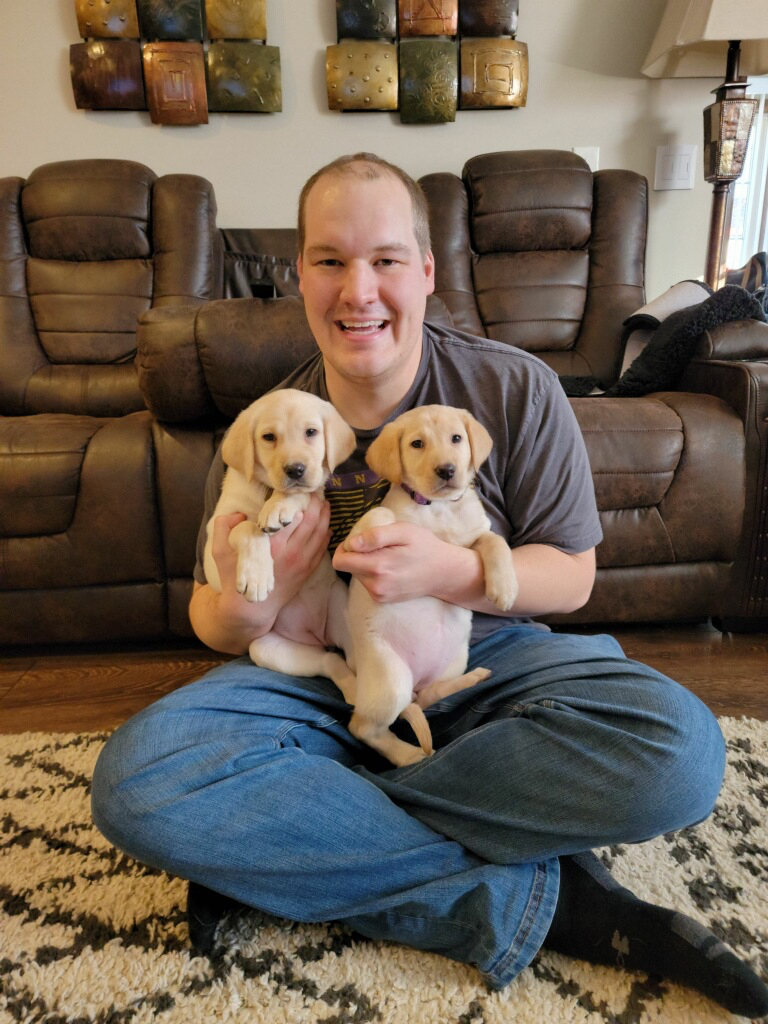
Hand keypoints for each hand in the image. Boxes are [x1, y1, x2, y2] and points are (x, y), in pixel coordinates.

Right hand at [209, 495, 331, 625]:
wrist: (250, 609)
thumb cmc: (234, 578)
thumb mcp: (220, 551)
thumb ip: (223, 527)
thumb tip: (238, 514)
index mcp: (270, 545)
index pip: (290, 515)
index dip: (297, 500)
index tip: (298, 489)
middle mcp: (290, 553)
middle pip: (311, 521)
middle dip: (316, 503)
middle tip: (316, 491)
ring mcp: (301, 563)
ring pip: (320, 534)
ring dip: (324, 516)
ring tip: (323, 503)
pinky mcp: (306, 572)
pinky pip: (321, 549)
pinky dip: (326, 535)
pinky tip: (325, 525)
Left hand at [332, 521, 450, 602]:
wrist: (444, 573)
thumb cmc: (425, 547)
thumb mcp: (403, 531)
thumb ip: (376, 536)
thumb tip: (351, 544)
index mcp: (378, 567)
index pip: (340, 561)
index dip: (345, 547)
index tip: (360, 540)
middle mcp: (375, 586)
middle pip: (348, 568)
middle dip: (357, 555)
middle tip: (379, 546)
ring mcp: (379, 595)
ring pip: (357, 575)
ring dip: (365, 564)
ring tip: (388, 556)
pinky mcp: (383, 600)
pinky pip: (367, 583)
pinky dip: (373, 573)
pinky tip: (391, 567)